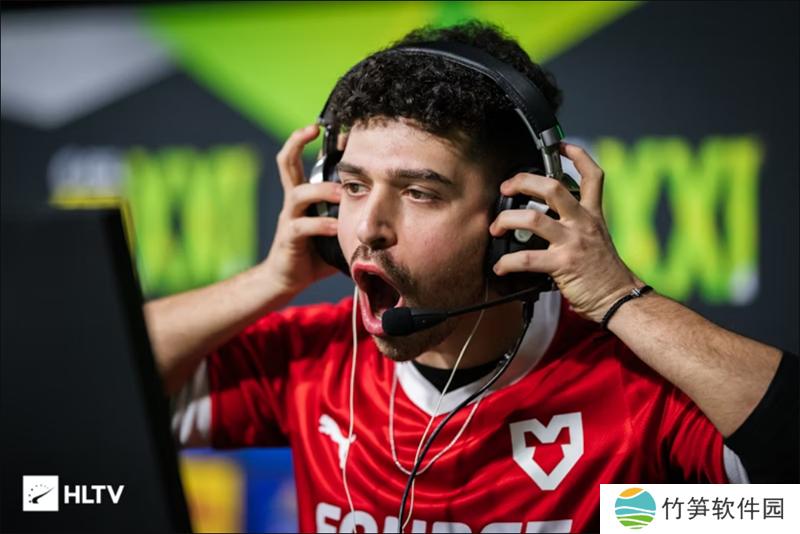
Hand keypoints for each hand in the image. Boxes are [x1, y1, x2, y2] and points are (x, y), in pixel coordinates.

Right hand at [262, 124, 342, 296]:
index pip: (305, 160)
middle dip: (297, 141)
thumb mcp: (336, 228)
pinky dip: (321, 225)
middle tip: (314, 128)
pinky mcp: (289, 238)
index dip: (317, 142)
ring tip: (343, 192)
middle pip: (286, 162)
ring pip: (299, 193)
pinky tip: (335, 227)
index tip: (340, 131)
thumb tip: (388, 208)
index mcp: (305, 195)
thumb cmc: (315, 252)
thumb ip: (352, 215)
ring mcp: (290, 217)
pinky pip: (302, 226)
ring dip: (323, 190)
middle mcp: (294, 201)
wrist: (287, 278)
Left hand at [489, 142, 642, 322]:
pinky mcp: (562, 264)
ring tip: (495, 228)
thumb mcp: (598, 239)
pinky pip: (526, 258)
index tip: (562, 146)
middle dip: (522, 181)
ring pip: (532, 217)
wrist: (619, 299)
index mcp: (592, 215)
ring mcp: (572, 242)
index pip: (593, 176)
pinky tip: (500, 267)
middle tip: (506, 188)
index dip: (578, 156)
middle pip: (552, 187)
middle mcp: (582, 223)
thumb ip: (577, 225)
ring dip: (506, 220)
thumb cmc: (605, 274)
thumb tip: (549, 219)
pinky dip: (506, 262)